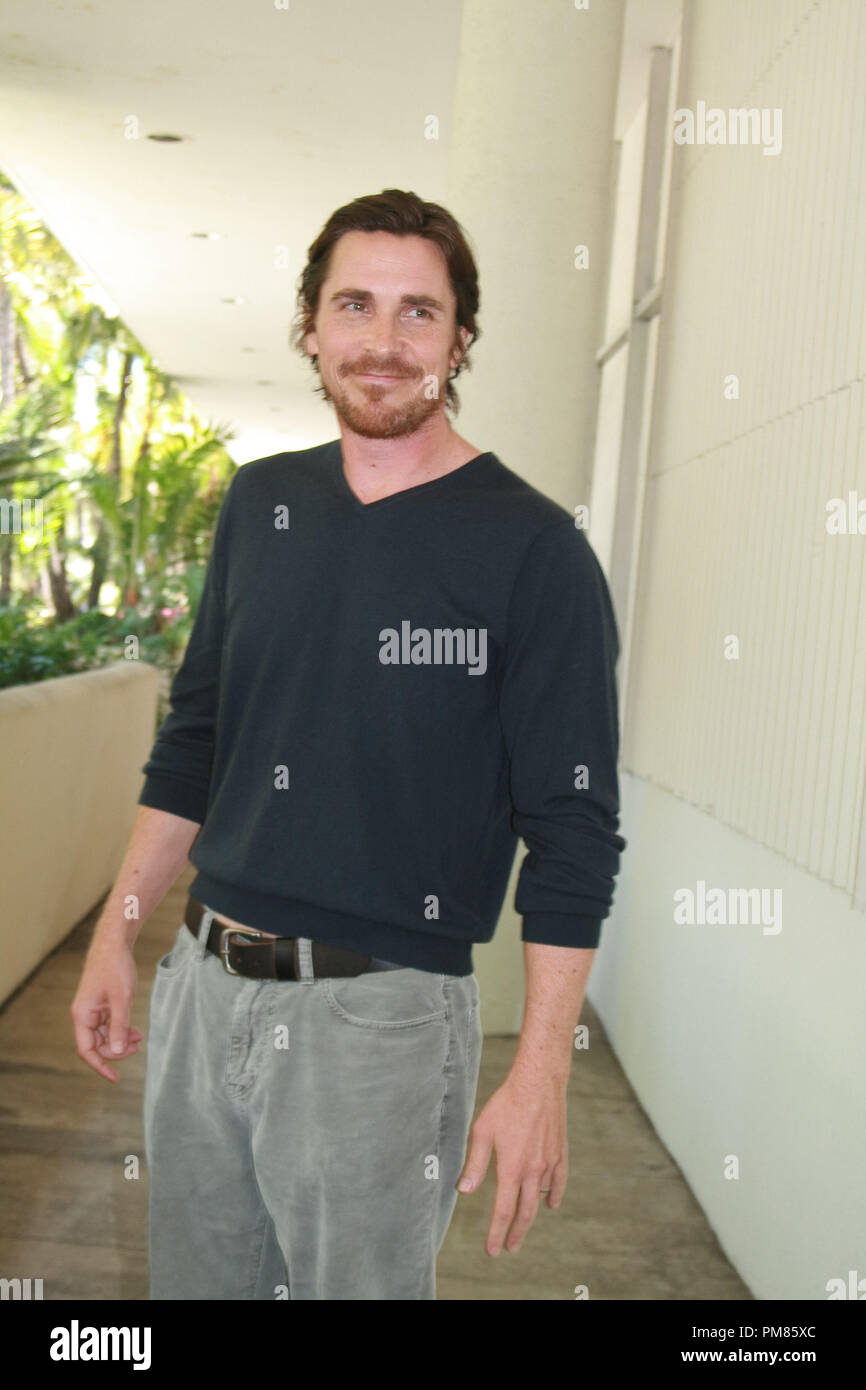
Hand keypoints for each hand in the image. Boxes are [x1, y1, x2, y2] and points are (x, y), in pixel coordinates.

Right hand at [71, 935, 142, 1081]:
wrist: (114, 944)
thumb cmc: (115, 968)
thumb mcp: (121, 999)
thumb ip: (119, 1026)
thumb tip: (118, 1050)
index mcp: (82, 1016)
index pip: (87, 1050)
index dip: (100, 1066)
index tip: (115, 1078)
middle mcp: (84, 1015)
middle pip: (98, 1045)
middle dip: (117, 1050)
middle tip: (138, 1046)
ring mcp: (93, 1010)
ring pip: (105, 1035)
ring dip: (121, 1040)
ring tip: (139, 1038)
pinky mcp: (101, 1004)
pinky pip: (109, 1025)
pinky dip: (122, 1029)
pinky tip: (135, 1031)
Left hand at [456, 1069, 567, 1254]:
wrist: (538, 1084)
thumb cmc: (507, 1104)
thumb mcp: (482, 1131)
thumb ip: (475, 1164)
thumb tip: (465, 1190)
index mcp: (512, 1169)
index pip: (504, 1211)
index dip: (497, 1233)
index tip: (493, 1250)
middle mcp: (533, 1171)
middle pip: (525, 1212)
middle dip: (516, 1234)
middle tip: (510, 1248)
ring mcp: (549, 1163)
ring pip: (541, 1198)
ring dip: (532, 1214)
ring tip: (523, 1226)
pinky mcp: (560, 1153)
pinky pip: (559, 1182)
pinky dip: (555, 1196)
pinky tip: (551, 1204)